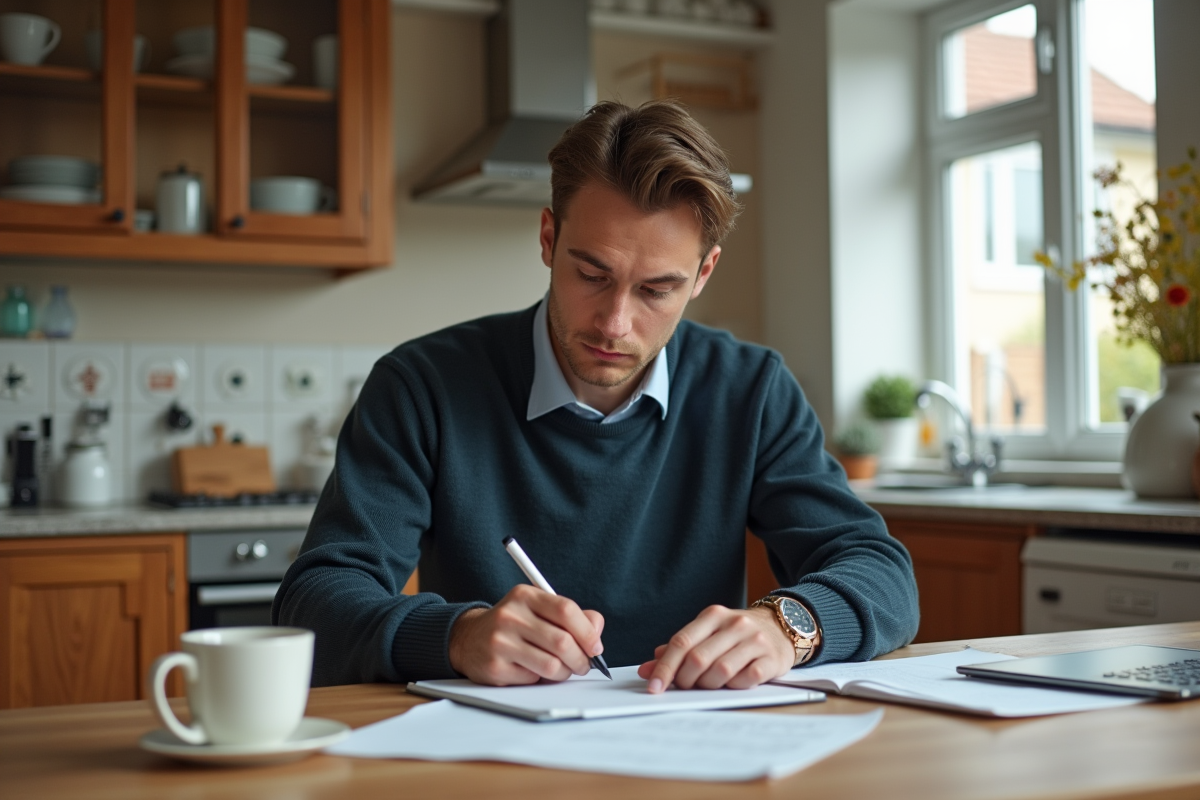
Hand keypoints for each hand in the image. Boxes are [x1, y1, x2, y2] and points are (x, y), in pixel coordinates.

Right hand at [448, 584, 604, 685]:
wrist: (468, 638)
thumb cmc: (514, 625)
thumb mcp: (539, 610)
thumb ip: (572, 616)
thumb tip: (596, 631)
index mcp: (525, 596)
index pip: (566, 610)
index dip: (588, 632)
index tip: (595, 647)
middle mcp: (510, 616)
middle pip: (562, 642)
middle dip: (581, 659)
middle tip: (583, 664)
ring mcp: (500, 642)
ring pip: (552, 666)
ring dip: (564, 672)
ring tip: (560, 668)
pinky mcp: (495, 667)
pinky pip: (533, 679)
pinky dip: (541, 679)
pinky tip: (532, 670)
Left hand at [637, 605, 792, 692]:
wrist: (782, 627)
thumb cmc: (737, 635)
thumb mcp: (708, 634)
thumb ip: (678, 650)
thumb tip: (647, 669)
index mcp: (713, 616)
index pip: (681, 642)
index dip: (664, 667)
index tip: (653, 687)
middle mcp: (734, 624)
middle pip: (698, 658)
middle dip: (685, 679)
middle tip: (684, 687)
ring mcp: (755, 640)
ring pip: (721, 670)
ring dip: (708, 685)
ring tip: (707, 685)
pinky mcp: (772, 659)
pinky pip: (747, 679)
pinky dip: (734, 686)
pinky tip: (733, 684)